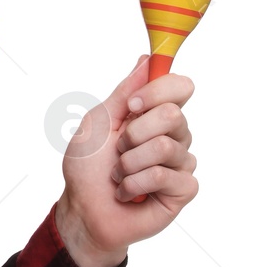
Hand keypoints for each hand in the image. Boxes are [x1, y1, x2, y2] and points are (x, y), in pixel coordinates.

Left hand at [57, 54, 197, 266]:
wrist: (82, 207)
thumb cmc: (87, 165)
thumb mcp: (99, 121)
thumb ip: (125, 91)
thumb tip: (146, 59)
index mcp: (154, 115)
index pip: (181, 87)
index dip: (159, 91)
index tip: (132, 105)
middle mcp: (173, 135)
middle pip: (174, 115)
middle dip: (134, 133)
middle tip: (118, 149)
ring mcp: (180, 163)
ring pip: (166, 147)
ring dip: (129, 162)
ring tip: (119, 173)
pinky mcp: (183, 190)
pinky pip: (166, 176)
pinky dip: (134, 183)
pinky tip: (128, 191)